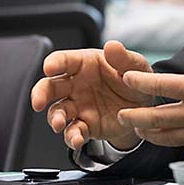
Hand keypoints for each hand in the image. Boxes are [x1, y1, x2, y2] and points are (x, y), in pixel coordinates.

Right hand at [29, 41, 152, 150]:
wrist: (145, 107)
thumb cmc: (134, 80)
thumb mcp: (136, 67)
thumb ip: (124, 58)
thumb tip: (112, 46)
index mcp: (85, 64)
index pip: (64, 60)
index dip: (54, 63)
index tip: (49, 67)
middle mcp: (76, 85)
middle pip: (50, 86)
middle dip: (40, 93)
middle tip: (38, 102)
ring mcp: (79, 106)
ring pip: (57, 111)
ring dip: (55, 118)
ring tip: (59, 124)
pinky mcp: (85, 125)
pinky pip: (73, 131)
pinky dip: (72, 137)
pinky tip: (76, 139)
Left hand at [118, 7, 183, 160]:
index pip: (161, 85)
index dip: (140, 82)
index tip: (126, 78)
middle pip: (156, 119)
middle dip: (135, 117)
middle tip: (121, 115)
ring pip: (168, 139)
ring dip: (151, 134)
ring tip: (141, 131)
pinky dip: (182, 146)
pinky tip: (180, 142)